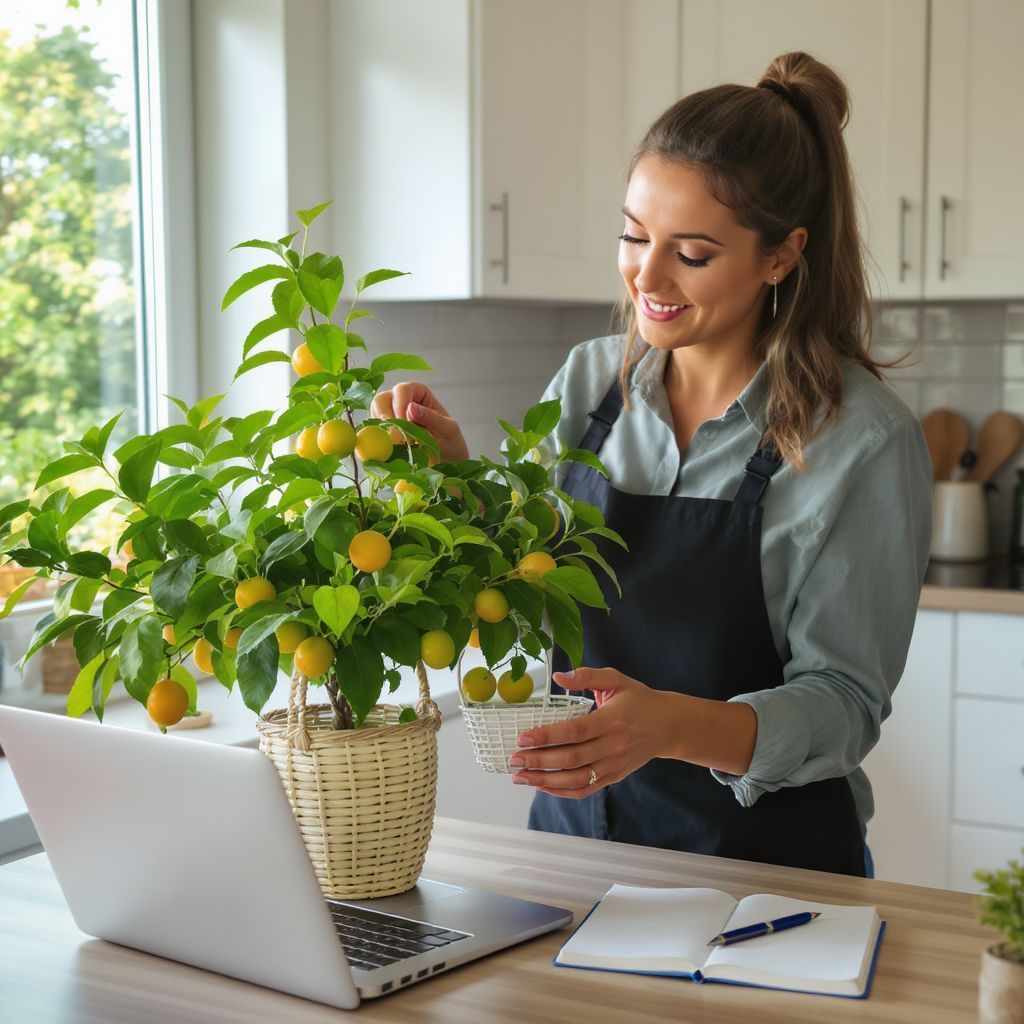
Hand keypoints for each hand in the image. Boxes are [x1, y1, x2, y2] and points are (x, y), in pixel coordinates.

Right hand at [371, 382, 469, 462]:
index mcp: (418, 393)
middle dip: (386, 418)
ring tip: (399, 447)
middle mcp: (400, 402)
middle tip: (396, 439)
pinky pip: (372, 435)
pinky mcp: (382, 436)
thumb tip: (411, 408)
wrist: (447, 466)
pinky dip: (378, 444)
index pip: (402, 390)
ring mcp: (388, 419)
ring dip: (383, 433)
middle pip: (381, 400)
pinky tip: (391, 453)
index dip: (400, 405)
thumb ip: (433, 418)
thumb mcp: (449, 430)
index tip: (406, 424)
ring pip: (373, 417)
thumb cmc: (451, 444)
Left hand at [507, 667, 677, 798]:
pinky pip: (586, 788)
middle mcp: (613, 746)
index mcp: (611, 720)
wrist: (668, 725)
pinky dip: (563, 791)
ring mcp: (614, 764)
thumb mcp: (616, 679)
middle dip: (539, 761)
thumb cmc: (639, 699)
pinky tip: (543, 786)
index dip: (547, 736)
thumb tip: (558, 677)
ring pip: (576, 779)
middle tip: (513, 760)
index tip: (522, 737)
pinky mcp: (614, 776)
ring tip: (521, 777)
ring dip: (546, 781)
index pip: (574, 731)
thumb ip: (587, 676)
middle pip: (571, 759)